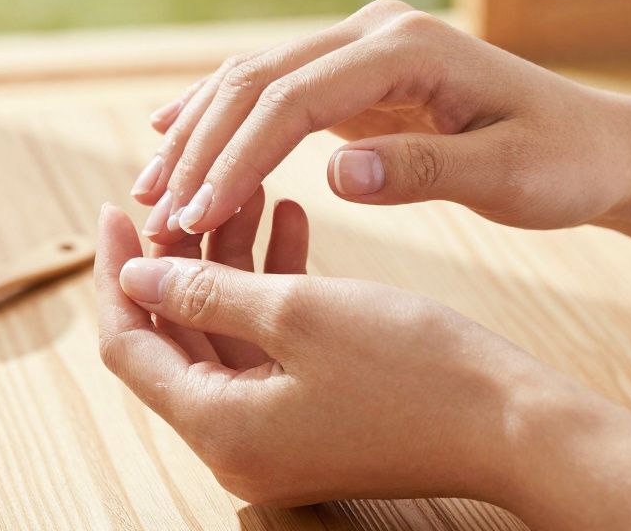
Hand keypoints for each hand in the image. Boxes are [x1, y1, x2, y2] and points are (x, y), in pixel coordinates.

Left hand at [95, 202, 630, 527]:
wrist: (516, 426)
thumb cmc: (413, 369)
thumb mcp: (297, 312)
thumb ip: (204, 290)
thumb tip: (136, 274)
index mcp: (219, 427)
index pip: (129, 344)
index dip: (116, 273)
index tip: (114, 207)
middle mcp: (236, 443)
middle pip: (172, 339)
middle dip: (174, 258)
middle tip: (179, 188)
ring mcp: (276, 435)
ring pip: (224, 333)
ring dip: (227, 262)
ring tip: (249, 188)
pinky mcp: (313, 419)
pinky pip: (268, 347)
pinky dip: (271, 287)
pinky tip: (289, 219)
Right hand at [131, 0, 630, 241]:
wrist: (596, 143)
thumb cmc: (563, 162)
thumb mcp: (508, 175)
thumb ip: (422, 170)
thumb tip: (337, 176)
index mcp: (407, 48)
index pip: (294, 97)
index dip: (238, 157)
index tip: (196, 215)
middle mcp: (374, 33)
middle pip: (257, 81)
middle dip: (200, 147)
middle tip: (155, 211)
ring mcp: (360, 49)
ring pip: (252, 81)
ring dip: (197, 135)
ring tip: (151, 190)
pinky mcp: (354, 75)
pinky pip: (271, 92)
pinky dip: (221, 118)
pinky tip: (171, 134)